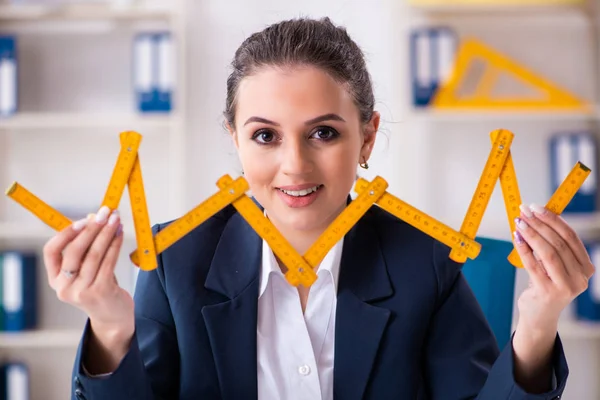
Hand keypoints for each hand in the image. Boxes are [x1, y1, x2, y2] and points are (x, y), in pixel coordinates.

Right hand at [43, 205, 134, 340]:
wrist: (112, 317)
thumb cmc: (99, 288)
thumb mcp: (86, 270)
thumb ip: (87, 248)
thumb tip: (93, 217)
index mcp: (55, 279)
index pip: (50, 251)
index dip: (65, 233)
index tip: (82, 220)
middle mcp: (64, 287)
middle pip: (74, 251)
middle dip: (91, 228)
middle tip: (104, 213)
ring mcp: (81, 291)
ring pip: (94, 255)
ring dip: (106, 234)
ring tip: (116, 220)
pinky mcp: (100, 292)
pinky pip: (108, 262)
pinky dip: (115, 245)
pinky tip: (120, 234)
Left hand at [513, 203, 595, 332]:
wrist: (539, 316)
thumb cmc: (546, 285)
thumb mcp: (555, 266)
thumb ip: (552, 246)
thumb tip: (536, 216)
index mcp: (586, 268)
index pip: (571, 237)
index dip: (554, 220)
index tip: (537, 207)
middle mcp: (580, 278)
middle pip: (559, 243)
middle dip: (540, 224)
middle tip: (524, 211)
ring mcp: (565, 287)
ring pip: (548, 253)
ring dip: (531, 234)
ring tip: (519, 222)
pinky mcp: (548, 292)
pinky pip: (533, 265)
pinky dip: (524, 249)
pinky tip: (516, 238)